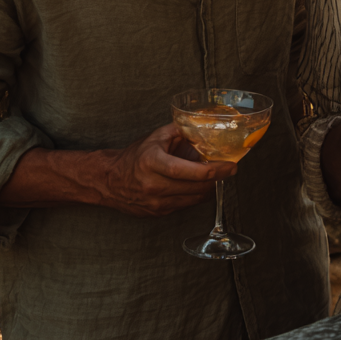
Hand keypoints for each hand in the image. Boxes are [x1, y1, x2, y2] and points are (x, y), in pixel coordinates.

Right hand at [0, 124, 235, 215]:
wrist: (109, 181)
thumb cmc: (135, 155)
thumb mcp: (156, 137)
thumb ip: (181, 130)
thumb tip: (206, 126)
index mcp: (155, 163)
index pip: (194, 172)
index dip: (217, 170)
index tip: (232, 166)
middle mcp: (155, 186)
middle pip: (198, 188)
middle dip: (217, 179)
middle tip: (228, 168)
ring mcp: (156, 203)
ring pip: (195, 199)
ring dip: (208, 188)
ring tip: (214, 175)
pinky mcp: (158, 213)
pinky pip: (185, 206)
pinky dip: (196, 196)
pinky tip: (198, 185)